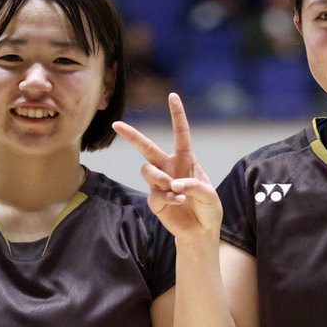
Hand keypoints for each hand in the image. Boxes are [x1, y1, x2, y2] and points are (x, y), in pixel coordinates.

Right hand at [113, 93, 220, 248]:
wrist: (201, 231)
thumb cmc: (208, 208)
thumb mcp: (210, 195)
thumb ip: (195, 185)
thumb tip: (174, 183)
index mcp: (186, 159)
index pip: (180, 133)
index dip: (177, 114)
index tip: (172, 96)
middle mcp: (169, 167)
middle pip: (146, 148)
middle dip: (131, 135)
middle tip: (116, 125)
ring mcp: (160, 183)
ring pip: (148, 171)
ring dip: (161, 178)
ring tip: (175, 189)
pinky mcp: (155, 200)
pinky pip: (155, 193)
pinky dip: (168, 197)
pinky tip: (178, 202)